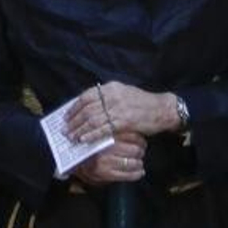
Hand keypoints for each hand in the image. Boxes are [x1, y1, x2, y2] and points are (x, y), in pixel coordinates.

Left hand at [63, 81, 178, 142]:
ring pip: (92, 120)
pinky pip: (103, 129)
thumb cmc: (142, 102)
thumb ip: (107, 97)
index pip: (86, 96)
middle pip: (87, 109)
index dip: (74, 107)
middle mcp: (112, 96)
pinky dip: (91, 135)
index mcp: (111, 88)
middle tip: (65, 130)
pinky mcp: (124, 122)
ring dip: (79, 130)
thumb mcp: (123, 93)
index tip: (66, 116)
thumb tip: (88, 107)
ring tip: (71, 137)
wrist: (162, 109)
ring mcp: (118, 109)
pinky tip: (84, 139)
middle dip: (74, 121)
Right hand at [76, 133, 146, 187]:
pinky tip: (139, 172)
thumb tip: (133, 131)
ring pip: (133, 162)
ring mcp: (106, 161)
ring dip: (139, 163)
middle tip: (140, 152)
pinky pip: (129, 174)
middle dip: (140, 152)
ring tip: (138, 162)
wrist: (74, 161)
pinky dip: (137, 173)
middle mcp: (106, 147)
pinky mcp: (106, 173)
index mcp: (107, 134)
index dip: (140, 140)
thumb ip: (114, 131)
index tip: (141, 142)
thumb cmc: (90, 147)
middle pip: (135, 150)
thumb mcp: (101, 134)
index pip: (132, 136)